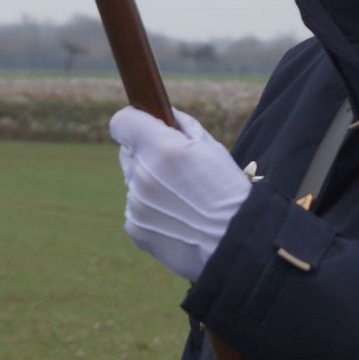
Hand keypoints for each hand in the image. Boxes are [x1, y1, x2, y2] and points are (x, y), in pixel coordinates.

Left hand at [109, 106, 251, 281]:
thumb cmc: (230, 193)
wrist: (236, 245)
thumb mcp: (212, 148)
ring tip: (184, 201)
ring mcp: (135, 203)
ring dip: (151, 185)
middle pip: (128, 153)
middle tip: (177, 171)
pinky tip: (178, 219)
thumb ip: (181, 126)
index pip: (122, 122)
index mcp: (162, 149)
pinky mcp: (134, 227)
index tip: (145, 129)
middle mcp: (142, 175)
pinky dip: (151, 210)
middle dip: (146, 155)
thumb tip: (163, 114)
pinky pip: (136, 209)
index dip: (134, 123)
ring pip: (133, 182)